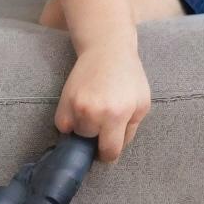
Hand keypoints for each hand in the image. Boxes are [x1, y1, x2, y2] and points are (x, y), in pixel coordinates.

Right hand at [54, 38, 151, 162]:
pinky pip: (62, 124)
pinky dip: (69, 122)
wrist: (107, 49)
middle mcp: (95, 112)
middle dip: (97, 136)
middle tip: (103, 121)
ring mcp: (78, 105)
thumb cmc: (128, 76)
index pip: (109, 151)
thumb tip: (115, 147)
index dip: (109, 154)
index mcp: (118, 115)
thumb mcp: (141, 103)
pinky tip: (80, 108)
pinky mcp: (65, 98)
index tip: (107, 149)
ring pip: (76, 133)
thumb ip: (131, 129)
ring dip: (84, 128)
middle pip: (90, 142)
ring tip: (93, 110)